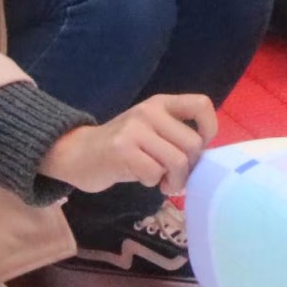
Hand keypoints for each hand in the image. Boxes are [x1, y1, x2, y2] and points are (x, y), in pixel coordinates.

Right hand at [41, 94, 216, 197]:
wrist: (77, 153)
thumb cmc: (123, 149)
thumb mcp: (151, 132)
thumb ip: (176, 137)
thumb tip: (205, 159)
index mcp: (161, 103)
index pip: (201, 104)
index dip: (209, 130)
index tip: (199, 149)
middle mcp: (149, 111)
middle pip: (192, 144)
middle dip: (189, 169)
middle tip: (174, 177)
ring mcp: (134, 128)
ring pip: (177, 160)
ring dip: (174, 181)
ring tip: (163, 183)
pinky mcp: (121, 149)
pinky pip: (154, 172)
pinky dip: (153, 182)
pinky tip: (143, 179)